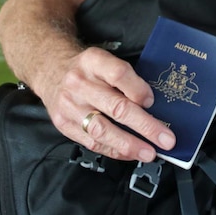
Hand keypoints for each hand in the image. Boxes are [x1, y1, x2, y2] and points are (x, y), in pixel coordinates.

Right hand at [38, 46, 175, 162]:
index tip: (152, 101)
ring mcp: (70, 106)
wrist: (50, 71)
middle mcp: (79, 83)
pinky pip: (92, 142)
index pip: (119, 74)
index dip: (139, 89)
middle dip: (145, 126)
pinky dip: (114, 150)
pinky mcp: (64, 124)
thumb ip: (126, 78)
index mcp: (93, 61)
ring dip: (129, 144)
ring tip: (149, 152)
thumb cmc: (86, 69)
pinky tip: (129, 153)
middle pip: (116, 107)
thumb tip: (152, 104)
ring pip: (102, 129)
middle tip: (165, 138)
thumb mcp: (104, 60)